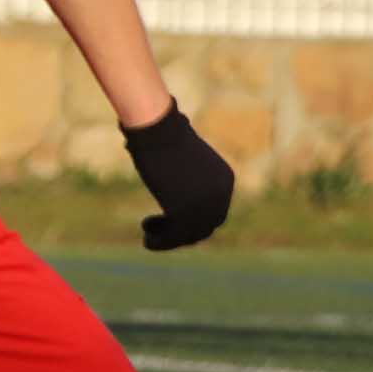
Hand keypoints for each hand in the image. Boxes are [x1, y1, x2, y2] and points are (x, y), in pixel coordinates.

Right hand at [122, 103, 233, 250]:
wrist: (158, 129)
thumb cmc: (164, 137)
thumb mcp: (183, 161)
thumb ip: (186, 180)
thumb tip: (177, 198)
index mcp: (225, 180)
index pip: (216, 213)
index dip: (195, 223)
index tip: (170, 221)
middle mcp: (221, 194)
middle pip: (206, 226)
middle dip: (182, 233)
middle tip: (155, 228)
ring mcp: (205, 203)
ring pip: (190, 235)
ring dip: (169, 239)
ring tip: (149, 235)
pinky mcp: (185, 210)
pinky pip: (175, 236)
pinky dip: (160, 242)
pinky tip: (147, 238)